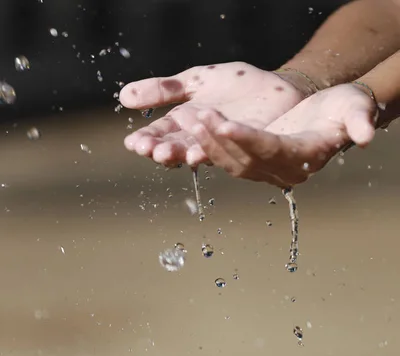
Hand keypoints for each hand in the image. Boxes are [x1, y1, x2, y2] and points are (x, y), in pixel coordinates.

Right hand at [119, 62, 311, 166]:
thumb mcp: (194, 82)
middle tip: (155, 151)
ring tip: (181, 151)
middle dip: (165, 152)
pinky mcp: (255, 143)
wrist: (276, 88)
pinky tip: (218, 130)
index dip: (147, 141)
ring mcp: (228, 146)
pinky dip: (230, 137)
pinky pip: (242, 143)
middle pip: (179, 151)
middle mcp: (203, 141)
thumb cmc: (236, 87)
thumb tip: (123, 97)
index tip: (134, 143)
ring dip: (192, 153)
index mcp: (186, 126)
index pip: (160, 137)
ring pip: (207, 154)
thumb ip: (163, 90)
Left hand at [185, 83, 377, 186]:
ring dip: (208, 144)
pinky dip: (209, 146)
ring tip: (189, 120)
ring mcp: (269, 171)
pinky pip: (228, 160)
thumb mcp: (355, 109)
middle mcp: (286, 170)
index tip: (226, 125)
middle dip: (219, 140)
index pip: (273, 151)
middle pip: (247, 160)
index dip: (249, 140)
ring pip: (232, 163)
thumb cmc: (345, 109)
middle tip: (197, 117)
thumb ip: (358, 121)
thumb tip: (366, 137)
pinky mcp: (256, 165)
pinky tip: (194, 128)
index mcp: (306, 156)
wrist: (333, 115)